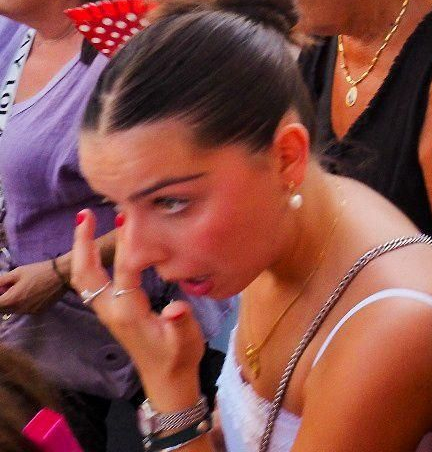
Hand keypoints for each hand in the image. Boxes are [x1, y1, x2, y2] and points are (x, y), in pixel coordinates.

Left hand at [0, 259, 68, 314]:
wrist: (61, 274)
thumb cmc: (39, 271)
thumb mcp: (17, 272)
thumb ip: (2, 281)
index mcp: (12, 299)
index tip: (2, 290)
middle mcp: (19, 309)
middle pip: (2, 310)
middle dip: (2, 301)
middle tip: (8, 289)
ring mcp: (29, 312)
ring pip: (13, 311)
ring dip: (12, 303)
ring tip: (21, 290)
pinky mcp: (38, 312)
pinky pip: (24, 310)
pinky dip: (22, 304)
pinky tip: (30, 294)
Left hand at [70, 211, 205, 408]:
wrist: (167, 380)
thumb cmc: (178, 357)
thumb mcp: (185, 340)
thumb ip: (180, 322)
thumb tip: (176, 308)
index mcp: (129, 312)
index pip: (124, 270)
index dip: (128, 243)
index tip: (130, 215)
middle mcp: (112, 309)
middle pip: (86, 273)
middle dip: (82, 243)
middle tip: (85, 214)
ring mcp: (109, 311)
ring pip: (85, 277)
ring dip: (83, 250)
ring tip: (87, 222)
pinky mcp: (113, 311)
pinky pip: (94, 282)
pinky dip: (91, 261)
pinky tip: (101, 248)